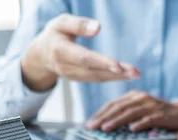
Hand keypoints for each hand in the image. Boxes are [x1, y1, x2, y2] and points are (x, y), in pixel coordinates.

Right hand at [21, 14, 139, 91]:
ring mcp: (72, 76)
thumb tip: (98, 27)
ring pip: (96, 78)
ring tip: (135, 74)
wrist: (41, 55)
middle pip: (93, 71)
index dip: (101, 62)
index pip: (83, 58)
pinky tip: (127, 75)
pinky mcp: (78, 79)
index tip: (118, 65)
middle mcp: (65, 67)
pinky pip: (96, 79)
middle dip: (115, 73)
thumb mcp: (61, 23)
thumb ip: (79, 25)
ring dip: (117, 77)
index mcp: (60, 51)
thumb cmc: (54, 34)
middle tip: (135, 72)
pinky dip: (112, 78)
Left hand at [85, 90, 177, 131]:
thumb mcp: (139, 109)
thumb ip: (125, 113)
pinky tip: (132, 129)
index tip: (89, 123)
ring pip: (130, 113)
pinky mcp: (160, 114)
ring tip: (106, 128)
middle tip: (93, 127)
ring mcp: (151, 106)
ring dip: (117, 121)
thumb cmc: (156, 113)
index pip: (113, 104)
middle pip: (119, 107)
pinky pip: (149, 119)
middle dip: (104, 118)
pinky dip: (140, 123)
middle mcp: (140, 98)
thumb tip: (105, 124)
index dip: (100, 113)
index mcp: (133, 96)